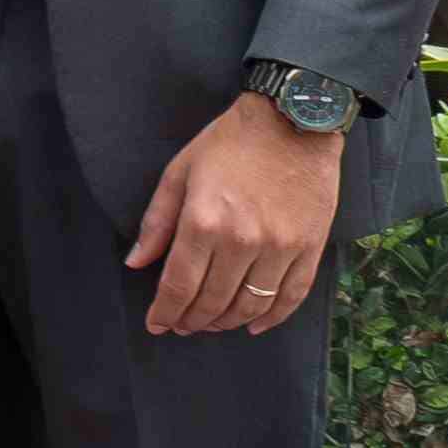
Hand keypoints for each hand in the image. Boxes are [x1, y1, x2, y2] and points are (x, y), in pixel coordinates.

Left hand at [132, 90, 340, 335]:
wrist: (293, 121)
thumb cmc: (230, 144)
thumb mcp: (179, 174)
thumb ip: (157, 223)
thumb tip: (136, 263)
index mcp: (203, 222)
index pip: (179, 286)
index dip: (165, 312)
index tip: (157, 324)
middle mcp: (242, 241)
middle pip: (213, 301)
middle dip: (192, 321)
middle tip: (182, 326)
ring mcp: (281, 247)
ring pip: (251, 305)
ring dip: (227, 322)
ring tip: (211, 324)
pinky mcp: (311, 246)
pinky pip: (292, 295)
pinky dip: (272, 317)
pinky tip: (254, 325)